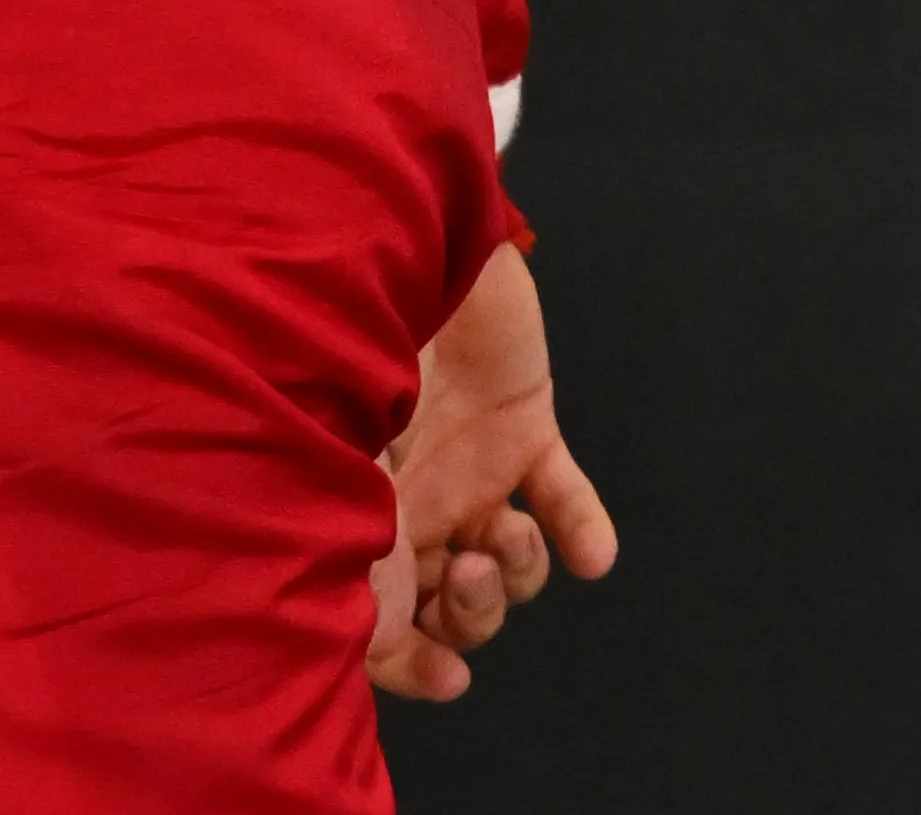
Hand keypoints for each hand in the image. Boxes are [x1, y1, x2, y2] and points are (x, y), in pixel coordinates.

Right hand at [364, 239, 611, 704]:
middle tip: (472, 571)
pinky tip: (593, 553)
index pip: (379, 623)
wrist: (383, 241)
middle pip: (452, 603)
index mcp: (350, 517)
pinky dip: (583, 528)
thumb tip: (381, 647)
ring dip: (520, 573)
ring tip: (510, 536)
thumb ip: (355, 562)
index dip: (411, 664)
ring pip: (512, 564)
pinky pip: (565, 495)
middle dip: (470, 615)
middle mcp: (411, 503)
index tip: (449, 679)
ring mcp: (469, 465)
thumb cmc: (332, 346)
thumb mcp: (327, 468)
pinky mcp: (522, 422)